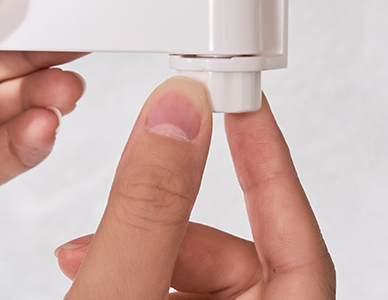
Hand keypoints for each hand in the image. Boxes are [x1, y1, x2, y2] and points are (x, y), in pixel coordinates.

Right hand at [55, 78, 334, 298]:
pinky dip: (137, 267)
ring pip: (202, 272)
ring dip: (144, 242)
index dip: (271, 163)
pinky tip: (93, 266)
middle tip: (133, 185)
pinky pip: (174, 289)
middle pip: (243, 254)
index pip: (300, 240)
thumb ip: (148, 210)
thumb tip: (177, 114)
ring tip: (86, 251)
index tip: (245, 107)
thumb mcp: (119, 298)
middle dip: (175, 215)